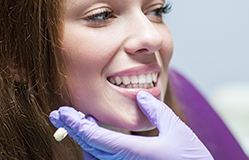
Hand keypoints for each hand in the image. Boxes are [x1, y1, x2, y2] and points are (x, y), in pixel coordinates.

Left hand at [49, 91, 212, 159]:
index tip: (63, 112)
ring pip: (94, 156)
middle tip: (58, 114)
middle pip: (89, 146)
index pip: (96, 137)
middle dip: (72, 129)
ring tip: (76, 122)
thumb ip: (156, 111)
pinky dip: (94, 149)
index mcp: (134, 152)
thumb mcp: (176, 131)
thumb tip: (140, 95)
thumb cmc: (190, 158)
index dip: (77, 124)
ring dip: (82, 138)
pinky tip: (95, 138)